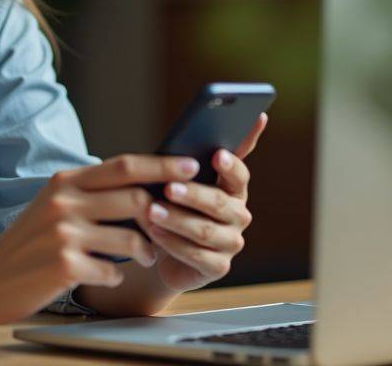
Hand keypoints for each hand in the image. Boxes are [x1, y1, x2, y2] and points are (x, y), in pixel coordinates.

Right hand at [0, 153, 201, 322]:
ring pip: (132, 237)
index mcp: (64, 181)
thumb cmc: (28, 244)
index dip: (162, 165)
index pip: (124, 165)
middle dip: (163, 212)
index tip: (191, 166)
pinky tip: (106, 275)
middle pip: (135, 197)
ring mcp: (64, 234)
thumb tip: (145, 187)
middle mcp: (64, 201)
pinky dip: (117, 275)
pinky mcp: (65, 266)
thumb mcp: (53, 206)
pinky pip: (114, 270)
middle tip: (175, 224)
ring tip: (145, 256)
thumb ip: (91, 194)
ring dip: (146, 250)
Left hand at [138, 113, 267, 292]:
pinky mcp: (218, 267)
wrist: (164, 250)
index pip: (239, 175)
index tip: (217, 155)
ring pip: (205, 230)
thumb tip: (195, 125)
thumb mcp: (179, 180)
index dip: (230, 165)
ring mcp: (231, 242)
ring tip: (152, 211)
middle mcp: (238, 214)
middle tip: (169, 188)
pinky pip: (197, 256)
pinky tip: (154, 234)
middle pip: (220, 203)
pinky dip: (173, 243)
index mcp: (234, 188)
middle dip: (193, 195)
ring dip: (177, 220)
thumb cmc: (173, 205)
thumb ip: (189, 159)